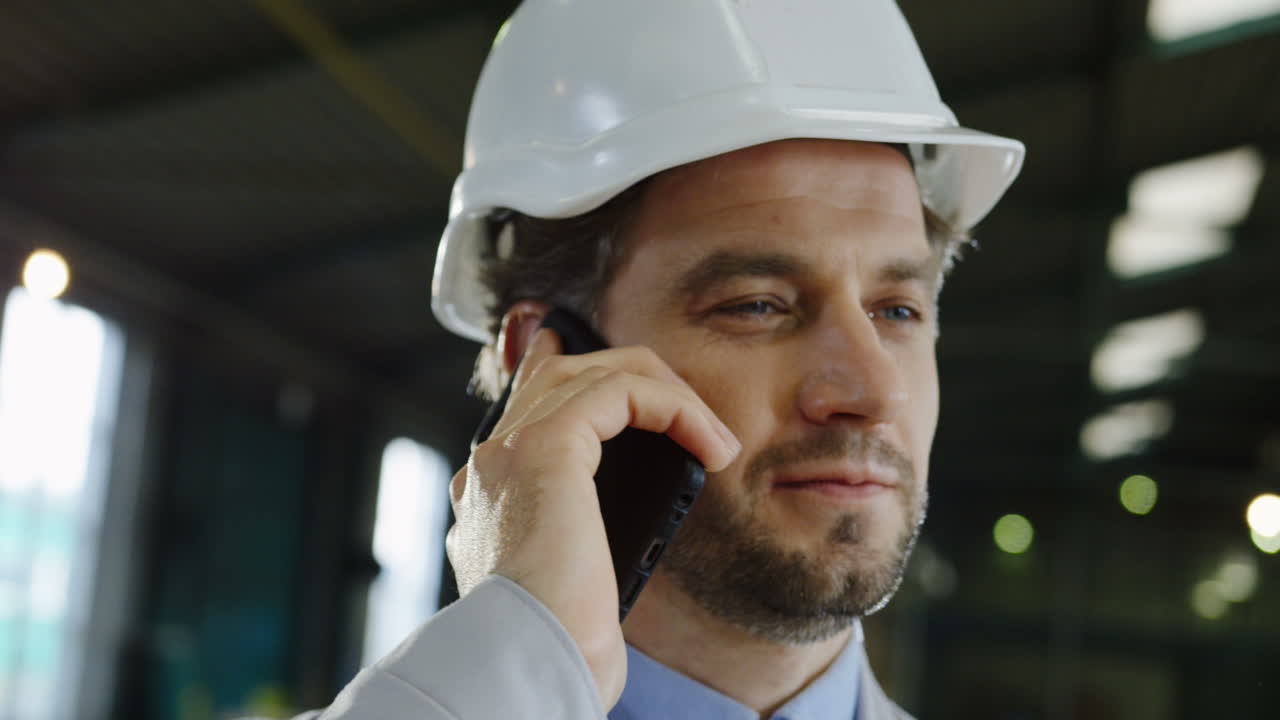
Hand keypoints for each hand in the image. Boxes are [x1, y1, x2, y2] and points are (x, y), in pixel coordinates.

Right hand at [446, 327, 739, 707]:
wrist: (530, 665)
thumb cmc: (558, 644)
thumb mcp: (575, 583)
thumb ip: (583, 540)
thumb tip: (617, 529)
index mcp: (487, 497)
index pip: (524, 408)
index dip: (577, 379)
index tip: (636, 387)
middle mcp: (489, 465)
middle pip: (557, 373)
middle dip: (631, 377)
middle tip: (689, 408)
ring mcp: (509, 449)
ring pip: (590, 372)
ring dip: (664, 393)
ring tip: (711, 433)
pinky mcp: (546, 445)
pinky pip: (622, 391)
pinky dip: (676, 408)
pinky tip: (710, 443)